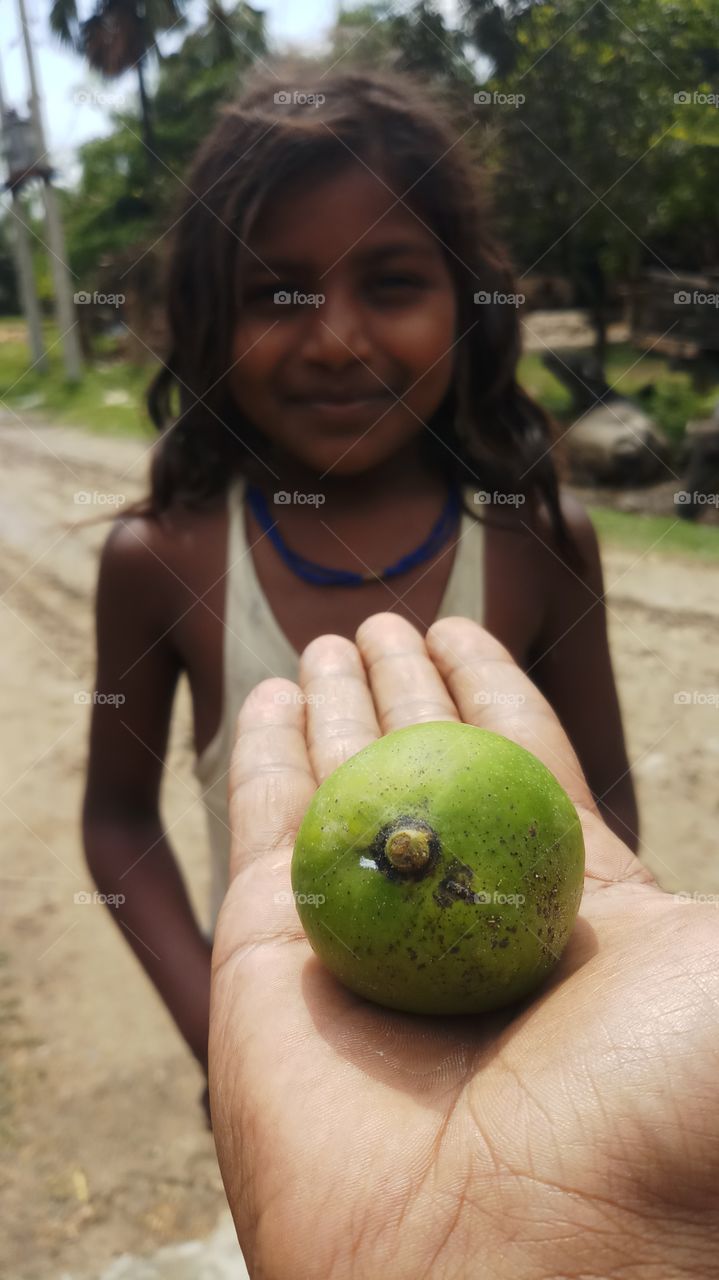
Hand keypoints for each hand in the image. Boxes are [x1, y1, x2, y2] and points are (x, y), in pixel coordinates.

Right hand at [209, 614, 718, 1279]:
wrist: (523, 1274)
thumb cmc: (654, 1118)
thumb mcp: (709, 974)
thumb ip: (688, 913)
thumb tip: (661, 873)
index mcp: (575, 923)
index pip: (525, 768)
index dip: (493, 694)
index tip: (467, 633)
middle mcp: (465, 928)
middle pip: (428, 772)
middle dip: (409, 693)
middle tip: (388, 626)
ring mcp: (363, 944)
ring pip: (342, 791)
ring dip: (335, 710)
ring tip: (333, 642)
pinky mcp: (267, 966)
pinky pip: (262, 832)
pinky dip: (262, 757)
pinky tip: (274, 697)